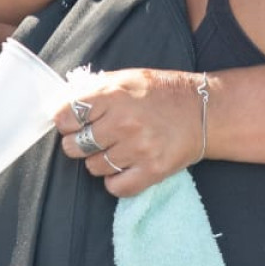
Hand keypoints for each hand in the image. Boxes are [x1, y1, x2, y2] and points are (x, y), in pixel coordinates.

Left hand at [54, 69, 205, 197]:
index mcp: (114, 94)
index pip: (66, 115)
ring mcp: (139, 148)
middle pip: (74, 146)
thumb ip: (93, 89)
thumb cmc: (161, 92)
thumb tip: (60, 102)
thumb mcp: (126, 78)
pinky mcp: (153, 170)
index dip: (65, 121)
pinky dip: (115, 181)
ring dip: (100, 161)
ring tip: (116, 149)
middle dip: (79, 143)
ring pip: (93, 167)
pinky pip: (115, 187)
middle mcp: (124, 122)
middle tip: (94, 137)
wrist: (204, 111)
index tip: (73, 122)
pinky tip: (124, 167)